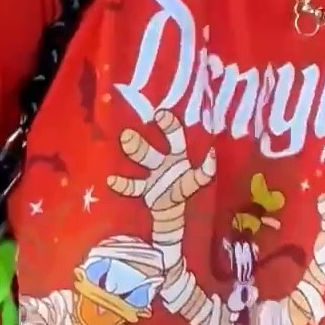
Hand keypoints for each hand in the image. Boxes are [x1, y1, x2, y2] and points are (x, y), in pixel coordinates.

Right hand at [107, 108, 216, 228]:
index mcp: (177, 153)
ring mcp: (150, 173)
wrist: (170, 209)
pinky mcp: (142, 188)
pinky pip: (132, 186)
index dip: (169, 124)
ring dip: (134, 151)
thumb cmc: (183, 186)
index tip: (160, 114)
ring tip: (124, 140)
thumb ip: (206, 171)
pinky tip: (111, 180)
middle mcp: (162, 159)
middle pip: (152, 149)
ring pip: (142, 160)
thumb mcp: (196, 180)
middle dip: (141, 142)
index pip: (174, 134)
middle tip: (128, 133)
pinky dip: (122, 184)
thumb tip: (212, 154)